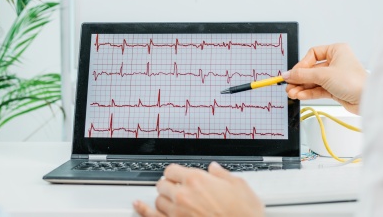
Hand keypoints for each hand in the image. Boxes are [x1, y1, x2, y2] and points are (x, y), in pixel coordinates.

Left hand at [133, 162, 263, 216]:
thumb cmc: (244, 214)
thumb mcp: (239, 186)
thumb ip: (222, 175)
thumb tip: (215, 169)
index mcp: (197, 180)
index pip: (172, 170)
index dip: (175, 173)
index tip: (179, 177)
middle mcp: (184, 195)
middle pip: (163, 184)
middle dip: (169, 186)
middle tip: (177, 189)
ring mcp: (178, 214)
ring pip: (158, 201)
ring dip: (164, 201)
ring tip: (171, 202)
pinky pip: (152, 216)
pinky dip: (143, 211)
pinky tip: (138, 206)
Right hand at [284, 43, 366, 114]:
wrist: (369, 100)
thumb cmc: (354, 81)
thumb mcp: (324, 75)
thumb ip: (303, 75)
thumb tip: (287, 75)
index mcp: (336, 51)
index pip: (312, 54)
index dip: (301, 64)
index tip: (293, 73)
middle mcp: (336, 62)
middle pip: (311, 69)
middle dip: (299, 79)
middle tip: (288, 85)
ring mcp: (335, 77)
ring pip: (314, 81)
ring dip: (302, 87)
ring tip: (292, 93)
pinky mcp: (336, 89)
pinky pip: (318, 89)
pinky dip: (308, 92)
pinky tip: (300, 95)